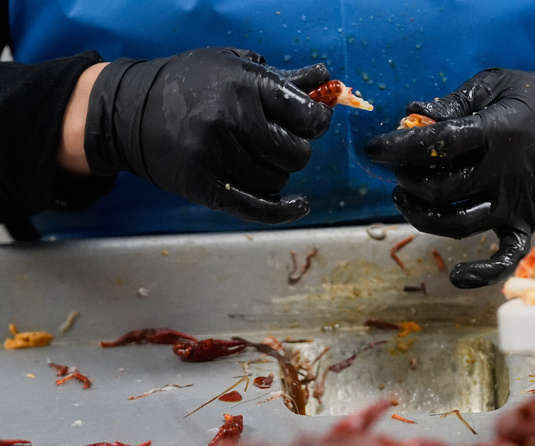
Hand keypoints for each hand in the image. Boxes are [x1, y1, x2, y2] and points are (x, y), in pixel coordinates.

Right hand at [84, 47, 333, 223]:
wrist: (127, 112)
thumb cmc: (189, 85)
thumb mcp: (233, 66)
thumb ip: (282, 78)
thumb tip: (327, 82)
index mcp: (243, 85)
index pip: (306, 115)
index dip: (315, 121)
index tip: (312, 122)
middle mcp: (231, 120)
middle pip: (296, 153)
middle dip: (295, 149)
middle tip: (279, 141)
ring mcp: (216, 155)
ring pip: (277, 180)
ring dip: (275, 172)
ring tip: (252, 155)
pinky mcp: (204, 185)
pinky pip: (258, 206)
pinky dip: (283, 210)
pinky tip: (299, 205)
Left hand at [364, 68, 534, 287]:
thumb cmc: (533, 100)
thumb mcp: (492, 86)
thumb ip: (451, 103)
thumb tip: (411, 114)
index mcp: (497, 132)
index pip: (439, 144)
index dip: (399, 147)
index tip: (372, 148)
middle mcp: (505, 173)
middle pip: (443, 189)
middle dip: (408, 179)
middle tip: (398, 168)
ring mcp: (515, 204)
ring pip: (457, 224)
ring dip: (422, 215)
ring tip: (402, 196)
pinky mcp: (524, 223)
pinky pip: (505, 256)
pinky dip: (483, 273)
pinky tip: (456, 277)